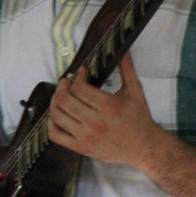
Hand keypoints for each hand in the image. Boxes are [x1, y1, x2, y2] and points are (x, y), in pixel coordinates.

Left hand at [48, 52, 161, 166]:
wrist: (144, 147)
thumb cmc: (139, 117)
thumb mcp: (135, 91)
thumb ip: (127, 68)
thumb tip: (124, 48)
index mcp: (108, 107)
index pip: (79, 88)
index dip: (78, 77)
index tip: (82, 73)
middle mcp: (95, 123)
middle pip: (64, 100)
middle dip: (62, 86)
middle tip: (66, 82)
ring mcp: (86, 137)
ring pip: (57, 115)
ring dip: (55, 101)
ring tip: (62, 95)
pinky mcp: (81, 148)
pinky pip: (55, 135)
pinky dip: (51, 122)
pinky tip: (58, 114)